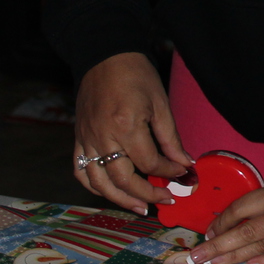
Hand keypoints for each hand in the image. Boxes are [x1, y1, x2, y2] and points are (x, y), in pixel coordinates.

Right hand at [74, 52, 191, 214]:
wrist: (104, 56)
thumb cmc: (136, 75)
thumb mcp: (160, 103)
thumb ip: (171, 138)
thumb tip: (185, 164)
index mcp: (126, 126)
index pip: (149, 162)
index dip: (169, 172)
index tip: (183, 174)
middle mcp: (103, 137)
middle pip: (123, 180)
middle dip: (148, 194)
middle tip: (166, 201)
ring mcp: (87, 140)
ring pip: (99, 183)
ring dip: (120, 199)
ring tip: (141, 207)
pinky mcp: (78, 139)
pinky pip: (81, 171)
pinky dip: (95, 186)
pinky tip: (112, 192)